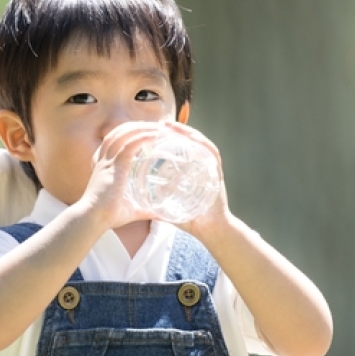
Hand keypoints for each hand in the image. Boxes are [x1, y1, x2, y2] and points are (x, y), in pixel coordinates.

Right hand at [79, 121, 166, 227]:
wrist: (93, 219)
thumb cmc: (107, 216)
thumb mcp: (129, 209)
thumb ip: (144, 209)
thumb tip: (160, 215)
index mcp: (103, 167)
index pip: (112, 144)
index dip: (126, 136)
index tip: (142, 135)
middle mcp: (103, 161)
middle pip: (117, 134)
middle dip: (135, 127)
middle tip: (153, 127)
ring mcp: (108, 162)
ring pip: (123, 135)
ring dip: (140, 128)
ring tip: (156, 127)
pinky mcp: (114, 166)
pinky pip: (129, 144)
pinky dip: (142, 137)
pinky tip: (154, 135)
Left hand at [160, 121, 231, 237]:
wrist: (211, 231)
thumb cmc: (191, 220)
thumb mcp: (169, 207)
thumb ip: (156, 202)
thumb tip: (136, 201)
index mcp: (191, 172)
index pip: (180, 150)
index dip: (168, 139)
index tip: (152, 132)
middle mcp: (202, 166)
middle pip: (191, 142)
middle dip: (176, 131)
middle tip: (162, 124)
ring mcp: (211, 168)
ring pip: (201, 143)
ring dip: (188, 133)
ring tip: (174, 127)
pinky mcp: (218, 173)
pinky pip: (212, 153)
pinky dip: (203, 144)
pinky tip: (193, 138)